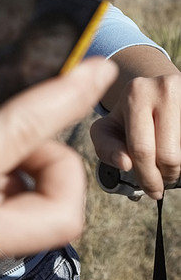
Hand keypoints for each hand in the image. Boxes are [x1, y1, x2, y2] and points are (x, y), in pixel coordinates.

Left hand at [90, 48, 180, 199]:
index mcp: (137, 93)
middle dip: (165, 175)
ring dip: (178, 166)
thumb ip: (106, 147)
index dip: (147, 177)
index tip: (152, 190)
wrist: (158, 90)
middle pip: (169, 154)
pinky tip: (175, 151)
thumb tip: (125, 163)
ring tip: (168, 164)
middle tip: (163, 181)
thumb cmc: (130, 115)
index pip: (142, 149)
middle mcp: (166, 89)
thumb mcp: (108, 128)